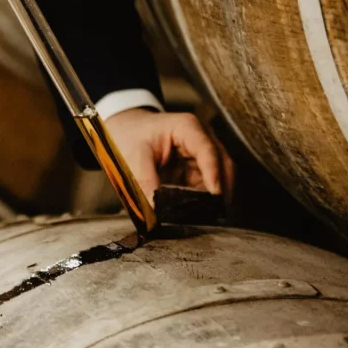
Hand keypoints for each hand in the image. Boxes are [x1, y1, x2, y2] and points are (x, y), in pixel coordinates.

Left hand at [104, 108, 234, 205]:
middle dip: (222, 191)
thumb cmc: (129, 135)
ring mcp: (201, 155)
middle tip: (215, 217)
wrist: (124, 129)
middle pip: (223, 165)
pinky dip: (203, 201)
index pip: (208, 152)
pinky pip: (205, 187)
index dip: (214, 175)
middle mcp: (201, 139)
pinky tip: (197, 216)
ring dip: (214, 199)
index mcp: (187, 128)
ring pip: (218, 179)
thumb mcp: (133, 157)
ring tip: (206, 220)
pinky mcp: (196, 169)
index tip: (216, 197)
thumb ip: (145, 182)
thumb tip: (155, 211)